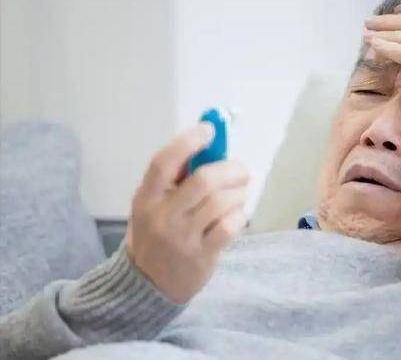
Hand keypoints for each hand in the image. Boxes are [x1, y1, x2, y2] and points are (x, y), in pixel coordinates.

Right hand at [126, 123, 248, 303]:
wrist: (148, 286)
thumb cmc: (156, 234)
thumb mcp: (152, 205)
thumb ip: (174, 179)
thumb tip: (211, 145)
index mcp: (146, 198)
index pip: (164, 162)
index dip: (188, 141)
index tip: (209, 128)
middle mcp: (162, 217)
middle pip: (204, 181)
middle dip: (230, 169)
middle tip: (241, 170)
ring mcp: (182, 238)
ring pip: (222, 202)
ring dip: (238, 193)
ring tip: (239, 194)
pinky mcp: (202, 256)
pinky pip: (230, 226)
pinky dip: (240, 215)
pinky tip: (236, 215)